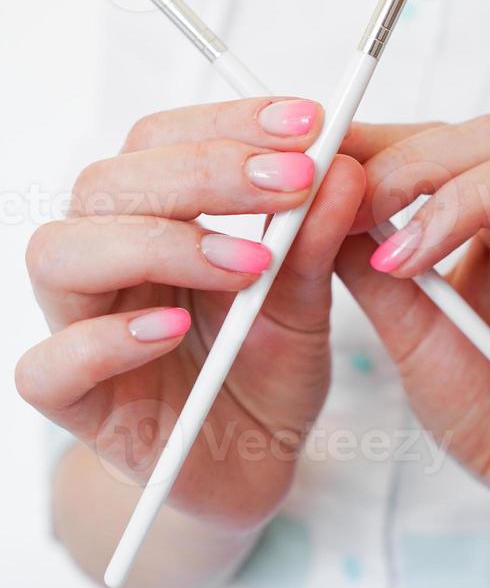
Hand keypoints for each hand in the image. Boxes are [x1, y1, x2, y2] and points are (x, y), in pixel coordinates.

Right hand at [17, 97, 364, 532]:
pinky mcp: (73, 401)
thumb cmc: (266, 371)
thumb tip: (344, 166)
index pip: (160, 141)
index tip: (307, 123)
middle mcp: (106, 261)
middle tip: (291, 184)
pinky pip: (47, 365)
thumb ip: (316, 240)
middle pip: (107, 183)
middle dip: (203, 172)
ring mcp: (80, 327)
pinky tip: (173, 330)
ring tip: (246, 266)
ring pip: (60, 253)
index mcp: (154, 220)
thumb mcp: (307, 302)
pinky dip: (107, 342)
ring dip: (158, 244)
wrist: (254, 464)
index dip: (228, 123)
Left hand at [339, 116, 489, 578]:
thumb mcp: (410, 330)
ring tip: (417, 250)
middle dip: (419, 163)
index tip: (327, 153)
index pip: (440, 142)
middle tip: (365, 203)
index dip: (385, 140)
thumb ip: (370, 267)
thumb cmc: (484, 403)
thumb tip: (321, 200)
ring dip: (473, 194)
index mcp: (488, 215)